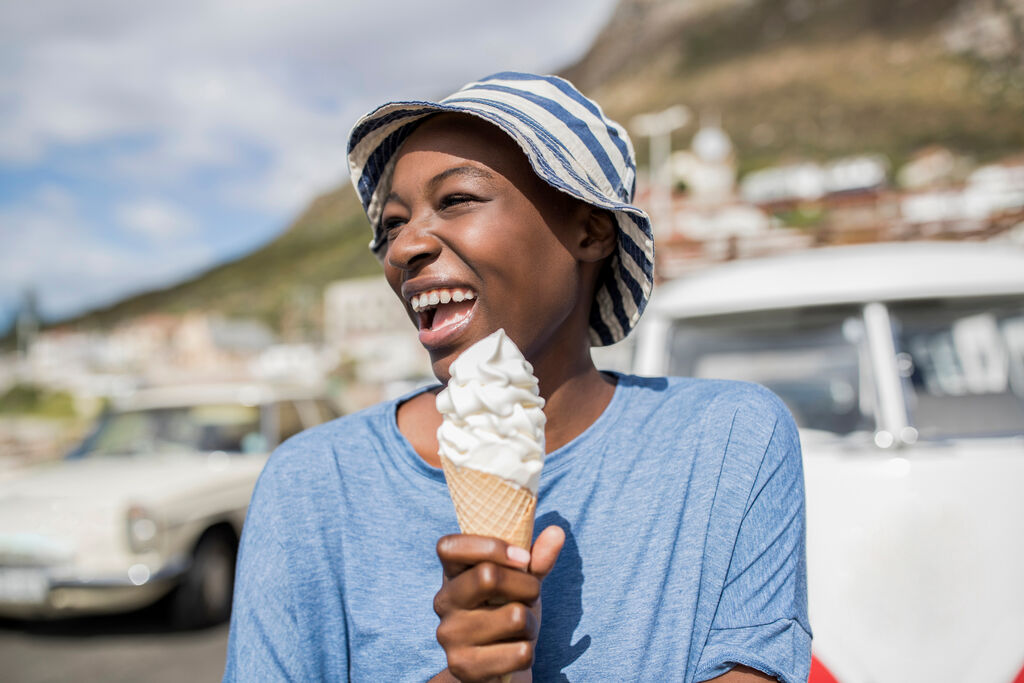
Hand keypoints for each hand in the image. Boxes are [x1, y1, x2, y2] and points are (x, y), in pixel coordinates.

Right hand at [431, 526, 564, 682]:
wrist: (496, 668)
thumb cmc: (506, 613)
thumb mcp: (521, 583)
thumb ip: (536, 559)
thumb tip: (557, 532)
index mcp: (451, 574)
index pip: (450, 546)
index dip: (491, 546)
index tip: (523, 558)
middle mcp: (443, 602)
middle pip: (488, 576)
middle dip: (527, 587)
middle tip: (531, 597)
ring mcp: (449, 636)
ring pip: (513, 617)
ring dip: (531, 623)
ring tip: (520, 628)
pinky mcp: (463, 667)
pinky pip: (519, 652)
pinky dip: (528, 651)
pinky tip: (514, 652)